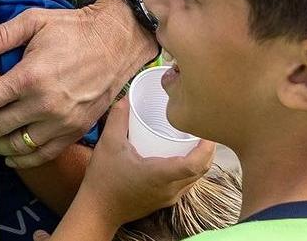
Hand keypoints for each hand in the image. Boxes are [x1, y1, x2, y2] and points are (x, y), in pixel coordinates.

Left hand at [0, 0, 155, 167]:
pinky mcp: (75, 131)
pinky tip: (6, 156)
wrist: (117, 43)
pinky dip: (21, 160)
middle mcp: (44, 105)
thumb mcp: (34, 20)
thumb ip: (1, 35)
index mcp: (29, 77)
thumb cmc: (73, 28)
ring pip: (16, 146)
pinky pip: (43, 154)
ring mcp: (61, 123)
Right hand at [32, 98, 214, 240]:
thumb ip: (118, 118)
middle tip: (204, 129)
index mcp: (161, 175)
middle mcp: (170, 189)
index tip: (207, 130)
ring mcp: (169, 197)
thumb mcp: (109, 142)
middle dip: (207, 151)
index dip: (206, 147)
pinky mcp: (164, 201)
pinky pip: (186, 184)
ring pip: (195, 179)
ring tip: (195, 140)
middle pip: (201, 171)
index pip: (195, 164)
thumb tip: (127, 97)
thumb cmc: (104, 177)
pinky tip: (179, 157)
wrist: (99, 209)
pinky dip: (190, 169)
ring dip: (200, 161)